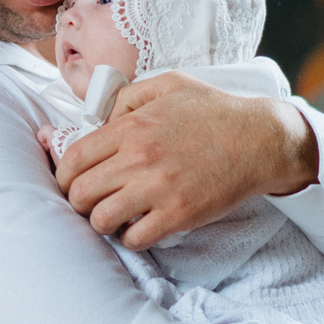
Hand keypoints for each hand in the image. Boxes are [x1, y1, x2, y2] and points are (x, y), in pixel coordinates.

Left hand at [50, 70, 317, 246]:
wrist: (260, 139)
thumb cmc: (213, 111)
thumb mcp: (167, 85)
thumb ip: (127, 98)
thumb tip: (101, 121)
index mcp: (131, 126)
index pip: (73, 159)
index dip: (64, 176)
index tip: (71, 182)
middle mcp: (138, 158)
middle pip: (80, 193)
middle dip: (78, 202)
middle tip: (90, 203)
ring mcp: (158, 188)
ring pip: (101, 219)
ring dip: (101, 222)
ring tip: (113, 217)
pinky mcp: (179, 214)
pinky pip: (135, 238)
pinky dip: (130, 238)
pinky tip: (139, 228)